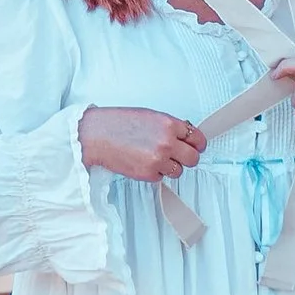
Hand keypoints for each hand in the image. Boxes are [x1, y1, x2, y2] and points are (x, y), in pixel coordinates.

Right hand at [79, 106, 206, 182]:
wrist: (96, 135)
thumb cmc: (118, 123)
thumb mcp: (149, 116)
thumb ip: (169, 126)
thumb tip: (184, 136)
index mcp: (169, 124)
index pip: (197, 138)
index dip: (197, 144)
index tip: (196, 146)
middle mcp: (167, 142)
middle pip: (193, 158)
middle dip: (188, 158)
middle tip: (179, 156)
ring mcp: (158, 160)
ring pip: (179, 171)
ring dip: (171, 167)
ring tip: (155, 158)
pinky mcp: (148, 174)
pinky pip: (161, 178)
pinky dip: (155, 173)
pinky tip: (143, 162)